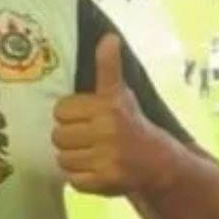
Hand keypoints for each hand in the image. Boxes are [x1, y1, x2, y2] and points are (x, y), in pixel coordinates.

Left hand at [51, 34, 169, 195]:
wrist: (160, 162)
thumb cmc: (132, 123)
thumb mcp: (120, 93)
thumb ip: (108, 67)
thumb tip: (109, 37)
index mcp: (108, 106)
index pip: (60, 110)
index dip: (70, 115)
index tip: (86, 118)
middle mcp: (108, 130)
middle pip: (58, 135)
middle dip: (70, 138)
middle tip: (89, 139)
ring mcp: (108, 158)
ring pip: (63, 159)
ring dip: (74, 159)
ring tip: (93, 155)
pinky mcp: (106, 181)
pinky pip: (72, 180)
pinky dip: (81, 178)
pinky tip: (96, 171)